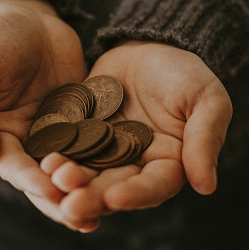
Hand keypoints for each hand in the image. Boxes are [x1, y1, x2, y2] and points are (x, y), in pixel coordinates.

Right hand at [0, 0, 86, 226]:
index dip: (30, 180)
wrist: (27, 16)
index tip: (51, 190)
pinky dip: (104, 163)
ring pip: (70, 170)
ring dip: (85, 190)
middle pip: (43, 179)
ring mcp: (55, 135)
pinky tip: (125, 176)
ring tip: (106, 210)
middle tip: (84, 217)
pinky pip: (93, 145)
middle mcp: (24, 144)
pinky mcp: (81, 123)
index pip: (12, 166)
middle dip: (62, 199)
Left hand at [42, 40, 231, 225]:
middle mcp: (133, 165)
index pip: (153, 186)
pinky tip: (41, 158)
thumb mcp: (207, 99)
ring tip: (52, 178)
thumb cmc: (185, 73)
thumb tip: (206, 186)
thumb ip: (204, 139)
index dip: (135, 195)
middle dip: (92, 197)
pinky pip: (66, 147)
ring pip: (85, 173)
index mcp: (168, 164)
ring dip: (69, 181)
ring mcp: (103, 151)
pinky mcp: (79, 134)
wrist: (148, 45)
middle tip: (71, 204)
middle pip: (113, 188)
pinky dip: (55, 154)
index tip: (115, 198)